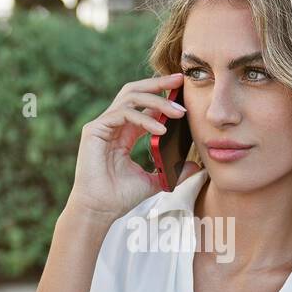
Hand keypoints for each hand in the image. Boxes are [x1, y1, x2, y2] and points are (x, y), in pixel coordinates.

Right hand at [66, 72, 200, 221]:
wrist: (100, 210)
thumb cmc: (120, 197)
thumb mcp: (154, 181)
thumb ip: (173, 171)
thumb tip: (197, 167)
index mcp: (124, 133)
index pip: (143, 105)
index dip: (162, 95)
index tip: (182, 90)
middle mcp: (112, 125)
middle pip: (135, 92)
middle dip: (158, 84)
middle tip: (180, 81)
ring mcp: (102, 125)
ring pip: (130, 98)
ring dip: (157, 101)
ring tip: (178, 112)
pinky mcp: (94, 130)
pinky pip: (123, 114)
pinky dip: (144, 119)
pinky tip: (161, 130)